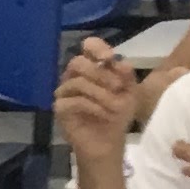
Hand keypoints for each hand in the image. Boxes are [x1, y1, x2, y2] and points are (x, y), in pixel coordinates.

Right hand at [54, 37, 140, 164]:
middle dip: (101, 74)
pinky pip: (74, 100)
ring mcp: (64, 92)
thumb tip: (121, 62)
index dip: (96, 48)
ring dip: (101, 94)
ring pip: (76, 82)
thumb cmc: (117, 115)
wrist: (108, 143)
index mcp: (92, 68)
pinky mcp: (60, 108)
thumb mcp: (129, 93)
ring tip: (115, 106)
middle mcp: (75, 76)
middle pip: (77, 62)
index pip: (88, 46)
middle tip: (118, 87)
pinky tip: (104, 113)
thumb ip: (126, 75)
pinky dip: (93, 106)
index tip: (109, 58)